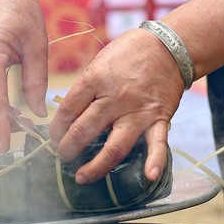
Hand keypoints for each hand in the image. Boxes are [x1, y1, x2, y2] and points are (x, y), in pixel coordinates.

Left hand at [49, 27, 183, 183]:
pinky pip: (157, 143)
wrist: (169, 46)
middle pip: (84, 130)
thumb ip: (86, 87)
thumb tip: (69, 112)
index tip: (54, 136)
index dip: (56, 128)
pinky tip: (149, 176)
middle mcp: (115, 98)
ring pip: (114, 146)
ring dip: (96, 166)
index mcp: (96, 79)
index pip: (68, 110)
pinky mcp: (159, 118)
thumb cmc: (130, 51)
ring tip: (83, 177)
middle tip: (63, 155)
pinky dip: (155, 161)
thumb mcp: (100, 61)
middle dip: (68, 148)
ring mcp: (138, 111)